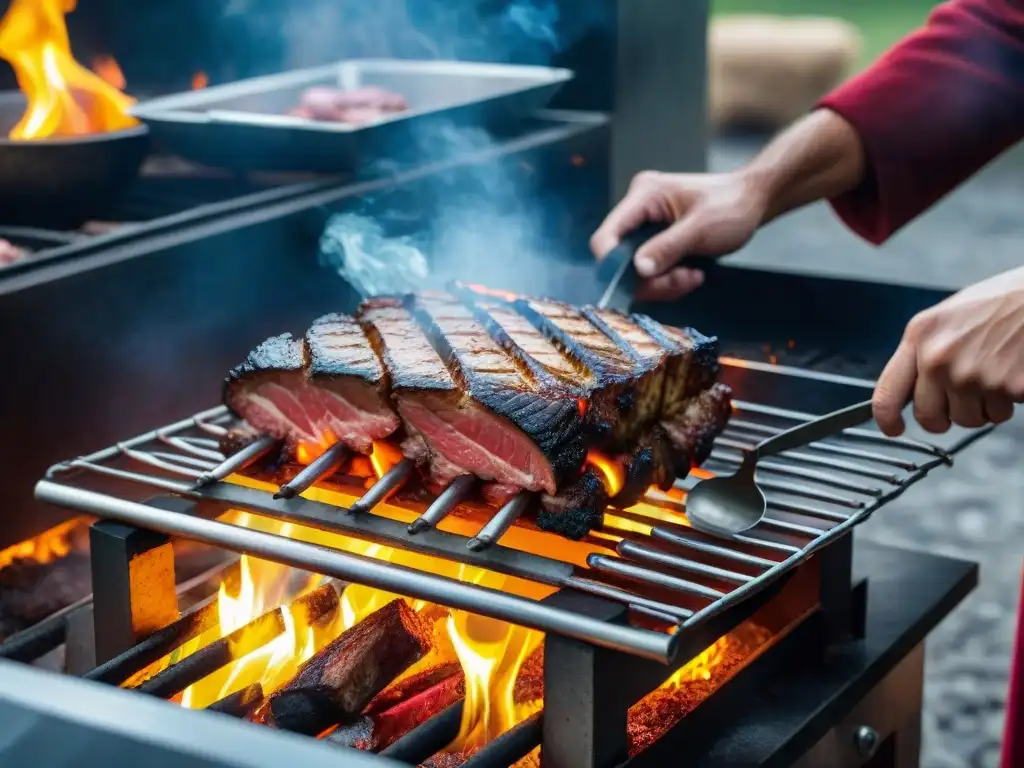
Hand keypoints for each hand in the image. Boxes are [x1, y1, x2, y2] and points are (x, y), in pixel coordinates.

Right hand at [590, 170, 767, 300]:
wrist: (753, 202)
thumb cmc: (732, 206)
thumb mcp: (701, 228)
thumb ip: (668, 247)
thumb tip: (638, 269)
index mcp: (644, 195)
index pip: (607, 236)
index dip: (612, 265)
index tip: (640, 282)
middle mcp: (638, 211)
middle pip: (620, 260)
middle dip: (649, 279)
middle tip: (681, 282)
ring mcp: (647, 228)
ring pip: (636, 270)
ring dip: (663, 282)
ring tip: (693, 276)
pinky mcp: (656, 242)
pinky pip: (651, 271)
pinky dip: (669, 280)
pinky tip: (693, 273)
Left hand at [873, 267, 1023, 435]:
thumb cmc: (1000, 302)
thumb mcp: (947, 318)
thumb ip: (924, 351)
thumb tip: (912, 388)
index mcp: (920, 336)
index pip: (886, 394)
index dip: (886, 419)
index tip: (893, 428)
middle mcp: (939, 358)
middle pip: (928, 417)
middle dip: (945, 416)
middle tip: (961, 400)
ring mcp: (972, 375)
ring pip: (967, 420)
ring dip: (981, 407)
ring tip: (994, 374)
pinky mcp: (1006, 387)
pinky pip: (1000, 414)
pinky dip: (1008, 401)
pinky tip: (1012, 373)